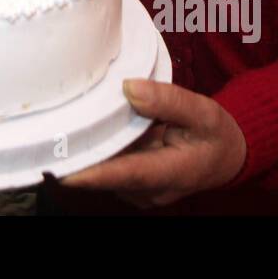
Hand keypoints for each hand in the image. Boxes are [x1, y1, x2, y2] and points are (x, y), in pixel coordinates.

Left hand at [61, 79, 246, 208]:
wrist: (228, 156)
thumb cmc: (216, 135)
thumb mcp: (203, 111)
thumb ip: (168, 100)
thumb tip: (129, 88)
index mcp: (169, 173)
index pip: (124, 174)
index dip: (91, 172)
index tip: (59, 168)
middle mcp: (148, 189)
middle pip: (105, 173)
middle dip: (79, 153)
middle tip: (49, 130)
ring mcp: (139, 190)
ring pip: (104, 169)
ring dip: (88, 148)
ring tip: (64, 122)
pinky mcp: (133, 183)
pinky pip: (109, 165)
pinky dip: (99, 148)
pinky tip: (86, 127)